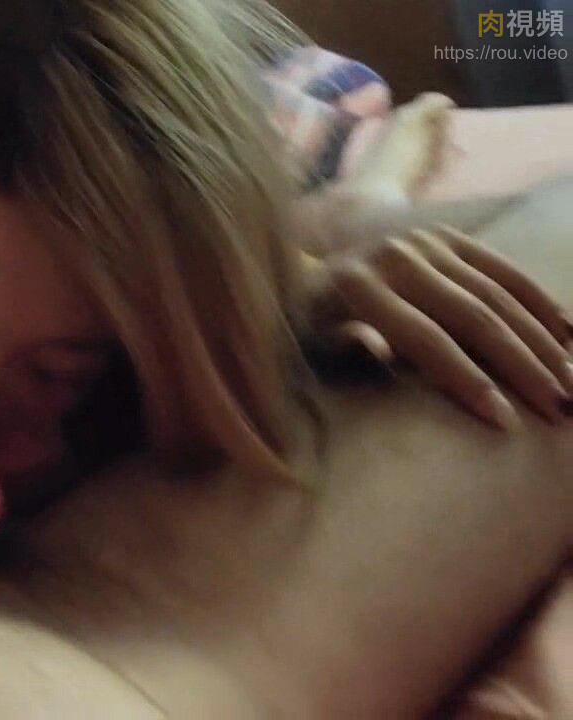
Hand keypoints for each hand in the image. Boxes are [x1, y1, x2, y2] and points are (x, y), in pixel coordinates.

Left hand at [306, 224, 572, 427]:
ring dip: (543, 341)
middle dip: (521, 366)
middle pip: (473, 316)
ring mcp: (427, 242)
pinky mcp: (449, 238)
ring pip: (499, 294)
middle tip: (560, 410)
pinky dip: (541, 304)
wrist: (310, 267)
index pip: (425, 338)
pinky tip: (570, 338)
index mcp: (359, 285)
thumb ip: (343, 348)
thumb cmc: (309, 324)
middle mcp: (397, 256)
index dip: (467, 380)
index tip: (506, 423)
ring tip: (572, 386)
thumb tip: (376, 349)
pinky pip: (506, 271)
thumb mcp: (311, 341)